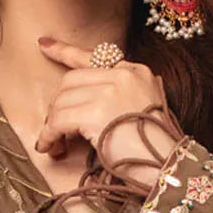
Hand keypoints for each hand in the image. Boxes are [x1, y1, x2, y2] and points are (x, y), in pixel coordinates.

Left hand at [34, 36, 180, 187]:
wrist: (168, 167)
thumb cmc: (155, 150)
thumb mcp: (143, 109)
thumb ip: (121, 96)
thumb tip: (84, 102)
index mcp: (136, 71)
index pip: (93, 56)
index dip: (65, 51)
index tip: (44, 45)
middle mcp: (123, 75)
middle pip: (71, 81)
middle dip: (57, 106)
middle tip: (53, 129)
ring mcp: (111, 91)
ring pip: (62, 100)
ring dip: (51, 124)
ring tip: (53, 144)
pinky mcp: (97, 112)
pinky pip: (59, 120)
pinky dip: (49, 135)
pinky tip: (49, 147)